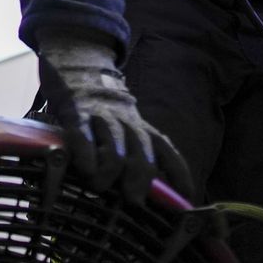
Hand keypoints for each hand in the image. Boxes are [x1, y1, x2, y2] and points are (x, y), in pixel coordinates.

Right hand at [37, 31, 194, 203]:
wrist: (78, 60)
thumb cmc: (100, 105)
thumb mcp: (123, 123)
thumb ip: (132, 150)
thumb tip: (139, 191)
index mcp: (140, 127)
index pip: (167, 152)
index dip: (179, 176)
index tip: (186, 200)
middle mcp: (127, 122)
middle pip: (143, 154)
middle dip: (141, 180)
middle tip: (134, 202)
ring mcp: (102, 117)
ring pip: (116, 147)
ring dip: (111, 171)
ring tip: (101, 187)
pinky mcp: (76, 112)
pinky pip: (83, 135)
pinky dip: (85, 154)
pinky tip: (85, 169)